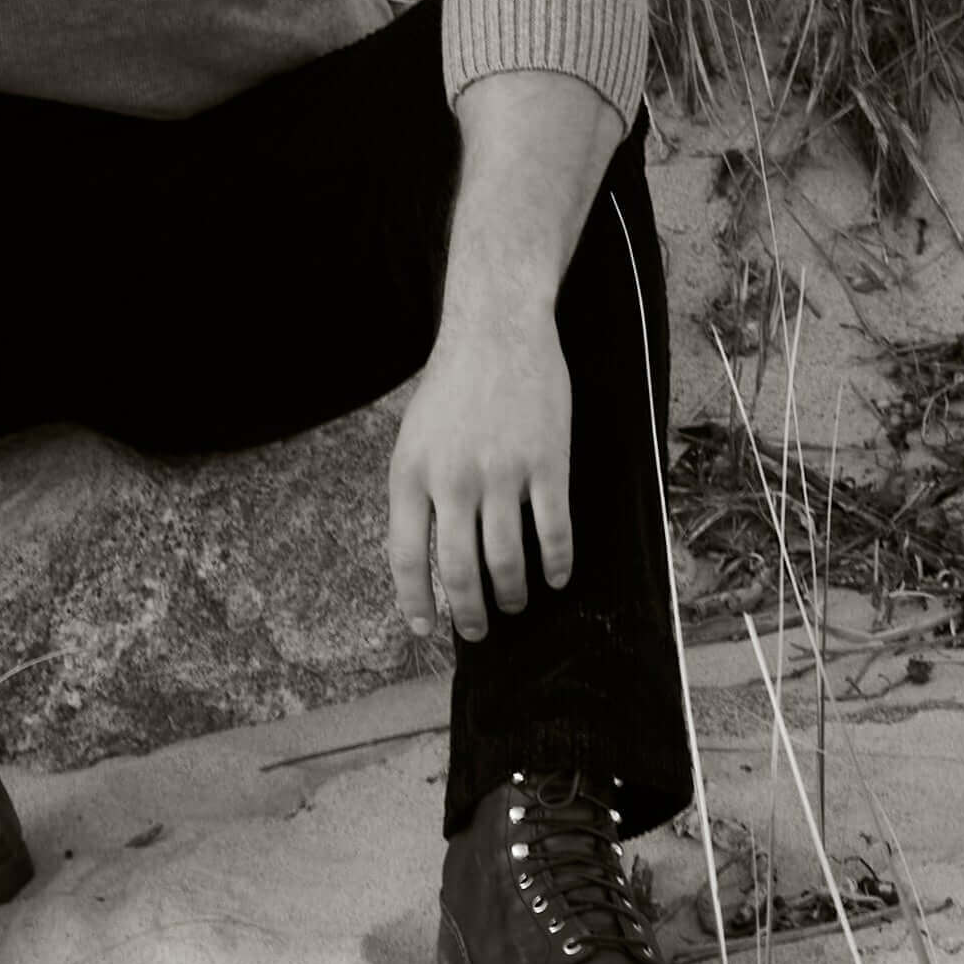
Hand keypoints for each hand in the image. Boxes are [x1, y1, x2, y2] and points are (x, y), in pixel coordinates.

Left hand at [387, 316, 572, 641]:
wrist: (496, 331)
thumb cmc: (451, 388)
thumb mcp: (413, 439)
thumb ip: (417, 494)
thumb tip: (424, 557)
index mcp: (410, 474)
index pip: (407, 557)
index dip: (415, 602)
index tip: (424, 630)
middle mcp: (452, 480)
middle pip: (459, 570)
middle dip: (469, 613)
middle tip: (478, 631)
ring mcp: (501, 473)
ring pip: (507, 560)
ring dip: (513, 595)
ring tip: (515, 604)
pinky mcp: (547, 465)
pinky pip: (553, 532)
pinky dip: (556, 564)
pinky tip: (556, 578)